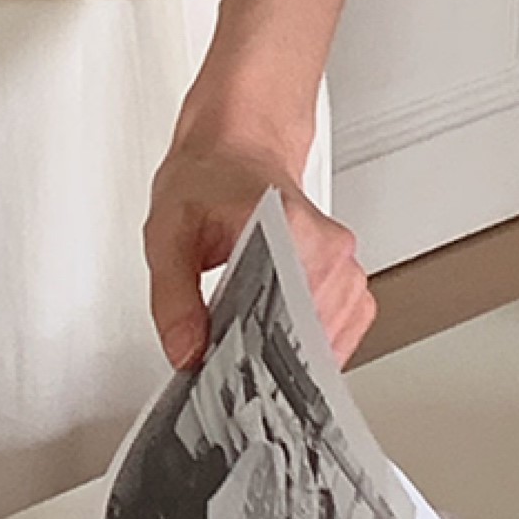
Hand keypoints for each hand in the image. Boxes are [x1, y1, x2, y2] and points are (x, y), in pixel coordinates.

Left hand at [144, 134, 374, 371]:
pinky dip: (312, 347)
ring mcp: (345, 262)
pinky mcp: (350, 279)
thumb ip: (173, 297)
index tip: (226, 370)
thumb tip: (186, 351)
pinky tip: (279, 344)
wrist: (239, 148)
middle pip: (307, 333)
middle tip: (227, 369)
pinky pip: (344, 331)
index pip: (283, 312)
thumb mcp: (168, 233)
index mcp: (287, 225)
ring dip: (291, 358)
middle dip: (266, 361)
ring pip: (328, 339)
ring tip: (250, 356)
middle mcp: (327, 245)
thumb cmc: (208, 180)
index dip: (252, 353)